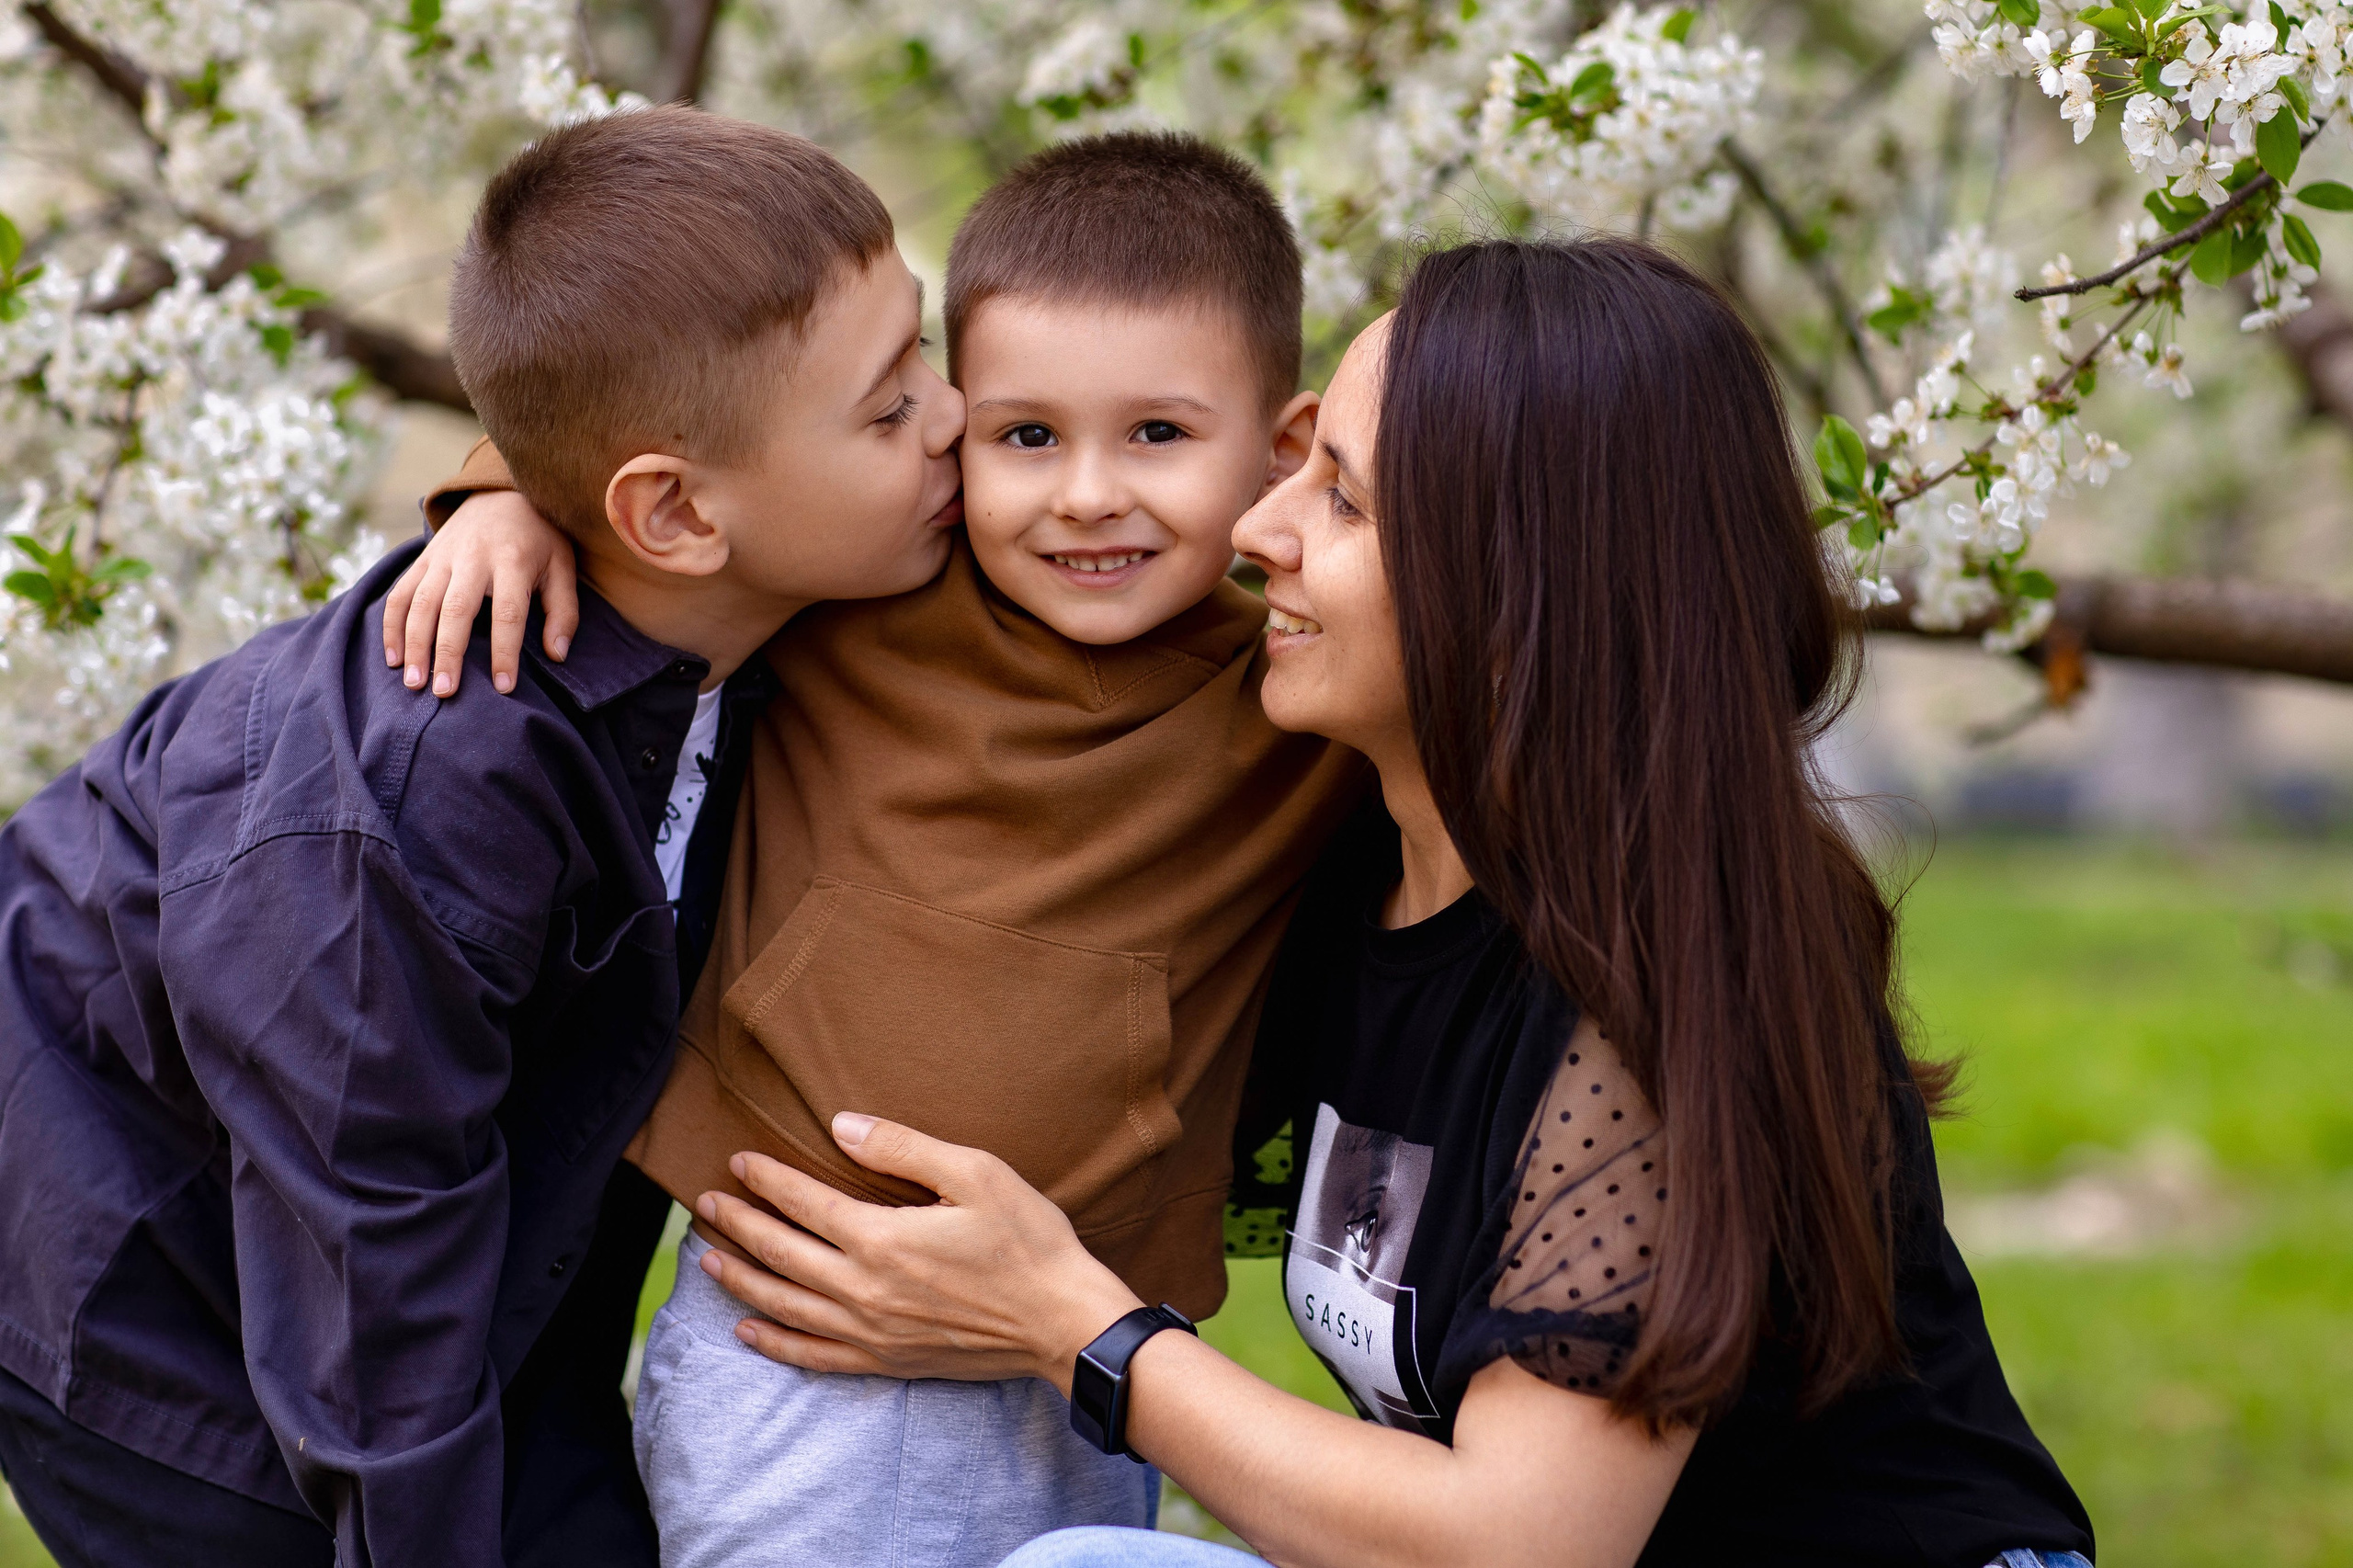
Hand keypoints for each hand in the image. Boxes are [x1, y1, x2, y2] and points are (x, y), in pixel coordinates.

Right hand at [382, 491, 576, 696]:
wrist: (502, 492)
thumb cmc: (539, 537)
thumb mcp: (563, 566)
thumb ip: (563, 612)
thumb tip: (556, 655)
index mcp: (513, 560)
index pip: (508, 612)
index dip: (504, 651)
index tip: (503, 687)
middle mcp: (472, 557)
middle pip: (455, 609)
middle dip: (447, 652)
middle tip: (444, 691)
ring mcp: (442, 557)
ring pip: (419, 602)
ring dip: (413, 644)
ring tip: (414, 683)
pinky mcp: (423, 559)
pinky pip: (400, 593)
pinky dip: (391, 626)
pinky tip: (394, 658)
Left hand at [694, 1112, 1142, 1393]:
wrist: (1063, 1324)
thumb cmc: (1029, 1242)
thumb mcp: (976, 1173)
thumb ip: (903, 1148)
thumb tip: (842, 1126)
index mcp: (882, 1239)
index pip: (804, 1203)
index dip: (767, 1180)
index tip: (738, 1161)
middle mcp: (864, 1290)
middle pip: (782, 1254)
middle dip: (739, 1226)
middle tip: (705, 1204)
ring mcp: (872, 1332)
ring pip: (786, 1305)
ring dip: (741, 1281)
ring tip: (708, 1260)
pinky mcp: (887, 1361)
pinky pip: (814, 1356)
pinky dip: (775, 1343)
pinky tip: (749, 1330)